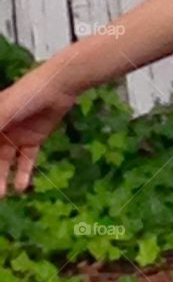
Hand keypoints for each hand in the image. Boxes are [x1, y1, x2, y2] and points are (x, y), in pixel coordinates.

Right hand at [0, 65, 77, 197]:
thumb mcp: (4, 111)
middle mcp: (0, 130)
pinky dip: (24, 173)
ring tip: (2, 194)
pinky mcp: (34, 140)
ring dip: (3, 177)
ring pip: (6, 162)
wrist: (59, 87)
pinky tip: (21, 187)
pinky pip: (26, 160)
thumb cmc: (26, 94)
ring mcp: (16, 136)